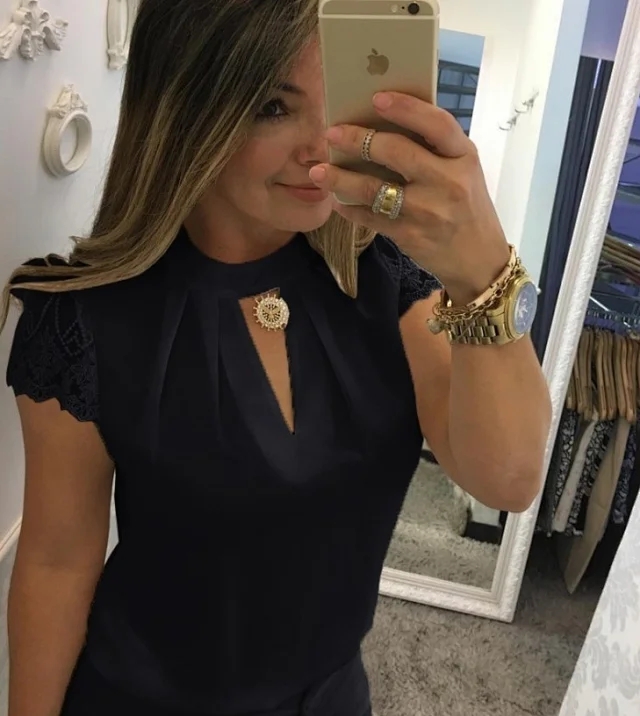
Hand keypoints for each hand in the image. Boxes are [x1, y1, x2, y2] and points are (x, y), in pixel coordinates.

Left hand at [308, 91, 510, 304]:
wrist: (479, 260)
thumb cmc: (467, 208)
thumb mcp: (464, 172)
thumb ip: (436, 149)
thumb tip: (385, 124)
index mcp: (464, 156)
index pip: (437, 123)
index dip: (406, 108)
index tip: (376, 98)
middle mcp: (448, 182)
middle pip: (396, 152)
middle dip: (357, 139)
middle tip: (331, 133)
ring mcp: (427, 211)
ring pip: (373, 189)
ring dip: (340, 178)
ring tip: (318, 171)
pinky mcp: (410, 235)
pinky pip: (370, 217)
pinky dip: (349, 209)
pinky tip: (337, 201)